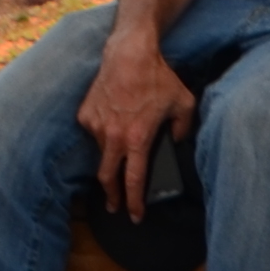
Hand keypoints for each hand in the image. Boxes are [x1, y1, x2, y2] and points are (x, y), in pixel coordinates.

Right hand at [75, 35, 194, 215]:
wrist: (129, 54)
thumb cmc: (158, 78)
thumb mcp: (184, 104)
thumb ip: (183, 129)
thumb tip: (177, 141)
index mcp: (137, 139)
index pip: (133, 181)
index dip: (134, 202)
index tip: (135, 216)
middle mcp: (113, 136)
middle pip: (106, 177)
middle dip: (111, 196)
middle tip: (114, 206)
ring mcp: (95, 126)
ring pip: (102, 151)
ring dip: (111, 155)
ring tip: (124, 144)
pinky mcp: (85, 115)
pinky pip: (94, 131)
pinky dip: (104, 132)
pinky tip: (115, 119)